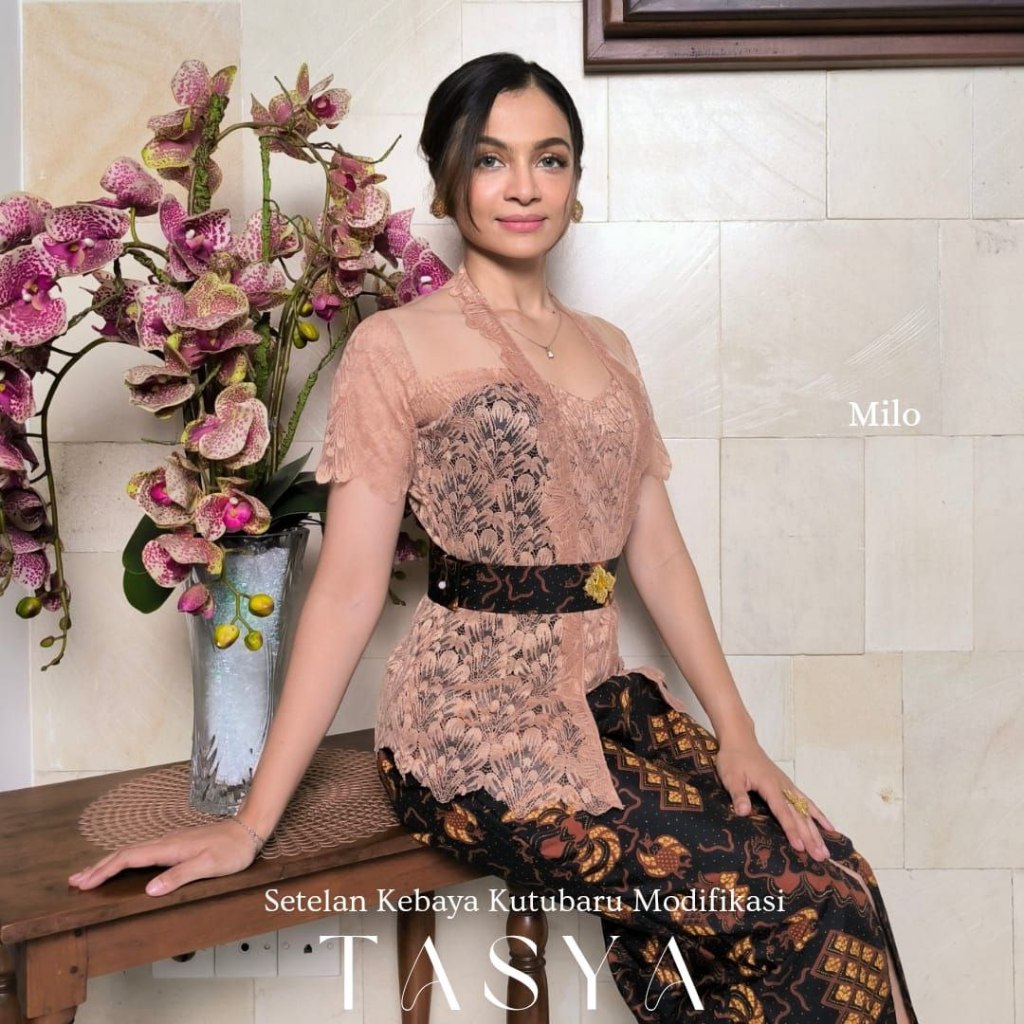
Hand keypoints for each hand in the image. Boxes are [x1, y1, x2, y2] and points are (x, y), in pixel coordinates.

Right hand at [67, 819, 258, 896]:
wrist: (247, 830)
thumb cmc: (231, 850)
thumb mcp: (208, 866)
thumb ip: (180, 876)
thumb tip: (149, 890)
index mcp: (169, 848)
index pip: (129, 859)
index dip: (105, 871)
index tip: (84, 883)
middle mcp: (165, 842)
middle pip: (124, 854)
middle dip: (99, 867)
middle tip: (75, 881)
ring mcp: (170, 842)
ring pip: (132, 852)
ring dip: (109, 863)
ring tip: (90, 874)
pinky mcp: (176, 845)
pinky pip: (142, 852)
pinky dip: (125, 859)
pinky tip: (123, 865)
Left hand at [714, 733, 836, 861]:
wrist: (740, 740)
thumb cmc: (733, 759)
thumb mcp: (730, 777)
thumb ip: (738, 795)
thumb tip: (744, 813)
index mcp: (770, 786)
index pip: (783, 812)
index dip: (791, 830)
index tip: (800, 847)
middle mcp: (783, 787)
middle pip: (799, 814)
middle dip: (810, 837)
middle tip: (820, 856)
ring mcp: (787, 786)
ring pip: (806, 810)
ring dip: (816, 831)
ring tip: (826, 850)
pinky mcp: (787, 785)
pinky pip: (807, 801)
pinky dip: (818, 814)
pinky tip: (829, 826)